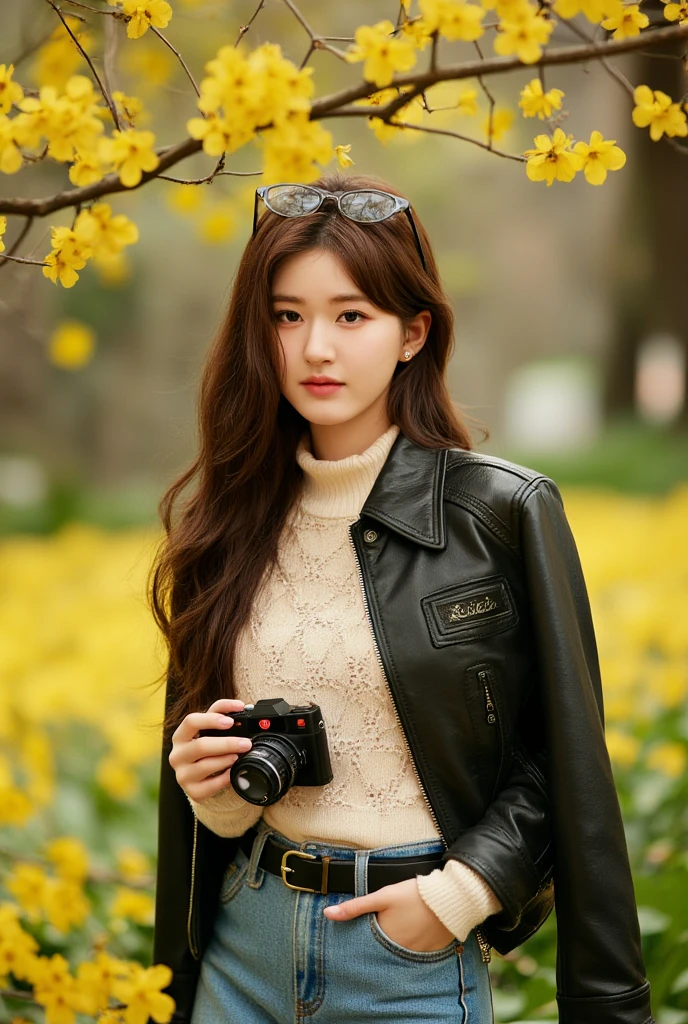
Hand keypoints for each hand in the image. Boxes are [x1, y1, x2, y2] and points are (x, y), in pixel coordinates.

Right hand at [168, 698, 252, 801]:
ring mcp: (183, 775)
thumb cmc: (207, 749)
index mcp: (180, 736)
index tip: (230, 721)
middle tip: (245, 743)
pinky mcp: (192, 791)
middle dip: (227, 743)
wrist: (201, 777)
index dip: (211, 719)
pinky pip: (211, 786)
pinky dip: (224, 779)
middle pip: (201, 746)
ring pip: (205, 766)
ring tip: (238, 756)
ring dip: (225, 760)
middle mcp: (177, 755)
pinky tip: (233, 773)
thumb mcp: (209, 731)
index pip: (191, 721)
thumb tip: (241, 707)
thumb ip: (220, 718)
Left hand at [323, 877, 455, 952]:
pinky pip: (417, 953)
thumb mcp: (382, 896)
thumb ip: (355, 907)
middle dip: (381, 940)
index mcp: (385, 939)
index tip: (368, 925)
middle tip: (388, 925)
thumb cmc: (414, 895)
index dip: (366, 933)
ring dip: (397, 943)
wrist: (449, 899)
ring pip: (400, 952)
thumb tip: (327, 914)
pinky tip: (416, 931)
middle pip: (384, 949)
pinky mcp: (431, 952)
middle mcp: (399, 952)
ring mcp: (416, 954)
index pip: (368, 943)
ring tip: (402, 926)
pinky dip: (413, 944)